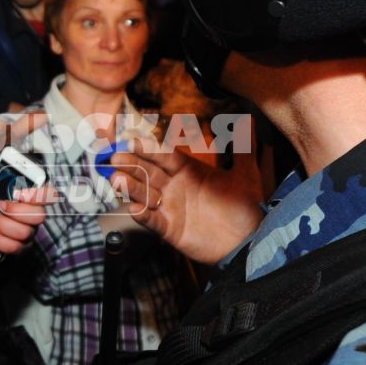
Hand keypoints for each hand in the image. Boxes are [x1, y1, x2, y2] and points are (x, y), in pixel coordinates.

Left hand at [0, 173, 52, 255]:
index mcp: (29, 194)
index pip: (50, 195)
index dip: (40, 195)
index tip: (19, 194)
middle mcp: (33, 213)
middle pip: (39, 217)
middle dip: (16, 211)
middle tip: (0, 205)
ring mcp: (27, 230)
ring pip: (25, 233)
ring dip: (4, 224)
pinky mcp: (17, 244)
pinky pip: (14, 247)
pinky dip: (0, 240)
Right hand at [108, 140, 265, 264]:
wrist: (249, 241)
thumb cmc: (245, 208)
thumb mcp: (245, 176)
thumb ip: (242, 150)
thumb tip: (247, 123)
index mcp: (188, 171)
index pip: (164, 156)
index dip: (149, 149)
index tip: (133, 140)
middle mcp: (176, 188)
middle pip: (149, 173)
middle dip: (132, 165)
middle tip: (116, 157)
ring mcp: (171, 208)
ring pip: (146, 195)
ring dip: (131, 187)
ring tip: (116, 180)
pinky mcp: (171, 229)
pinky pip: (154, 221)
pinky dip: (143, 216)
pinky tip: (134, 209)